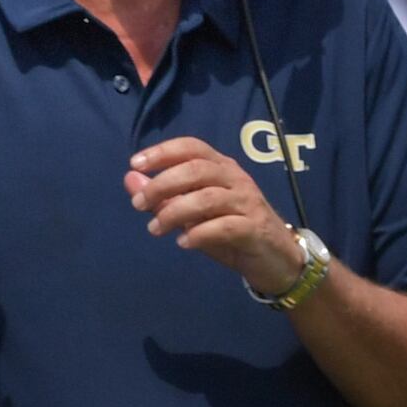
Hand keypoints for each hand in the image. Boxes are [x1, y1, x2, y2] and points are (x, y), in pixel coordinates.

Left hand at [124, 139, 301, 299]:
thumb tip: (130, 179)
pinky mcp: (254, 229)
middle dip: (163, 184)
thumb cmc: (232, 232)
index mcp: (221, 167)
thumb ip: (164, 197)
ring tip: (155, 228)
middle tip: (139, 204)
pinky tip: (183, 243)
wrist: (276, 259)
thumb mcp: (193, 214)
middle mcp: (235, 178)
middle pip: (196, 169)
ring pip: (207, 198)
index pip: (192, 147)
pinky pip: (224, 227)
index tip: (135, 163)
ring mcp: (247, 202)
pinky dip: (199, 234)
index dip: (163, 152)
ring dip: (175, 212)